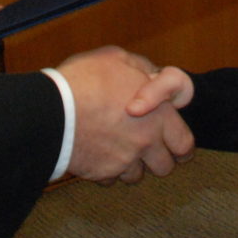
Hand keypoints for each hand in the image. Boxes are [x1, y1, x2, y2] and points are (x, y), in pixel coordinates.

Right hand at [58, 47, 194, 183]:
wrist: (53, 111)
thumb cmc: (85, 82)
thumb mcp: (116, 59)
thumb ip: (140, 68)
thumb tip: (149, 72)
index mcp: (158, 114)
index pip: (184, 142)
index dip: (179, 145)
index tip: (173, 146)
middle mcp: (146, 141)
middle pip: (164, 166)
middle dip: (156, 160)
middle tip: (145, 150)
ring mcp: (125, 160)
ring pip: (136, 176)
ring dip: (129, 166)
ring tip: (115, 148)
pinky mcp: (103, 172)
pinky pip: (110, 179)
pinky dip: (105, 171)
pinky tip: (96, 154)